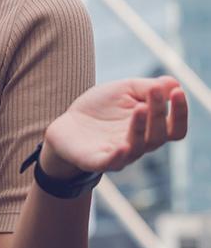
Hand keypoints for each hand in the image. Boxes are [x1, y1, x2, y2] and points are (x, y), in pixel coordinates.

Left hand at [44, 75, 187, 176]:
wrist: (67, 125)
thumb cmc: (100, 108)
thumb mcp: (123, 90)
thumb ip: (146, 87)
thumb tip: (173, 83)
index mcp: (150, 129)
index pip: (175, 128)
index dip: (181, 113)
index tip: (178, 92)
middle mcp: (139, 145)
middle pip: (159, 135)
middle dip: (159, 113)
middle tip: (155, 92)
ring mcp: (118, 154)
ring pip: (138, 147)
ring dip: (141, 128)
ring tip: (140, 107)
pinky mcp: (96, 161)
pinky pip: (111, 163)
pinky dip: (118, 156)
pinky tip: (123, 145)